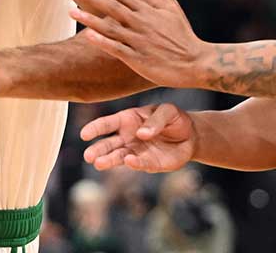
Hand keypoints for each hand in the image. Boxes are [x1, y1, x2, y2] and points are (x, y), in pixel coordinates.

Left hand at [68, 0, 208, 87]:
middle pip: (112, 7)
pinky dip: (103, 42)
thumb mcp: (169, 9)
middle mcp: (141, 23)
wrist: (196, 63)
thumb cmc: (182, 36)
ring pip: (111, 28)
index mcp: (147, 11)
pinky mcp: (139, 59)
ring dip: (90, 19)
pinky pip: (118, 49)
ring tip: (70, 12)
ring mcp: (139, 41)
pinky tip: (88, 36)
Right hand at [80, 103, 195, 171]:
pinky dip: (134, 163)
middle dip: (97, 150)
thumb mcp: (168, 111)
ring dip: (109, 160)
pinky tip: (129, 161)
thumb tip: (141, 134)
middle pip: (108, 144)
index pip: (107, 124)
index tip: (84, 134)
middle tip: (88, 156)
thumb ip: (156, 120)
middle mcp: (127, 137)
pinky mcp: (148, 164)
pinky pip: (139, 164)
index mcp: (127, 119)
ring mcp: (136, 152)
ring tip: (98, 164)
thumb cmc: (174, 119)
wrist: (191, 136)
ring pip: (118, 157)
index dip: (95, 128)